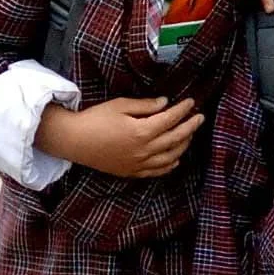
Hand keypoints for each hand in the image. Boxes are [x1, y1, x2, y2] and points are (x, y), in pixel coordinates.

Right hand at [35, 96, 204, 177]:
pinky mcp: (132, 172)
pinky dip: (170, 164)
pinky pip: (157, 171)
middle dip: (190, 127)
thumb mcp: (120, 105)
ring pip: (170, 156)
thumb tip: (165, 103)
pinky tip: (176, 158)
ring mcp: (139, 164)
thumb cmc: (95, 119)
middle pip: (175, 138)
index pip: (170, 119)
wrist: (74, 141)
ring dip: (183, 145)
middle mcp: (144, 150)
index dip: (183, 110)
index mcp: (141, 132)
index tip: (191, 102)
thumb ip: (145, 105)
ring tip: (189, 134)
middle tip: (200, 117)